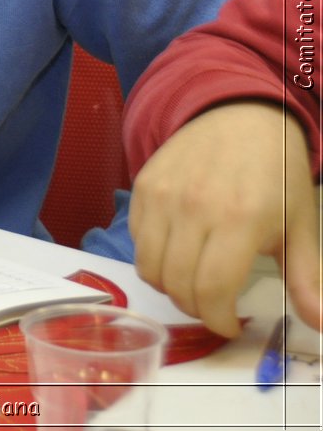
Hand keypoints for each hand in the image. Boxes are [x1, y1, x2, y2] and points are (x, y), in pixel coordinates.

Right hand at [130, 101, 321, 335]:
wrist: (240, 114)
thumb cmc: (277, 171)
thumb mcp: (300, 224)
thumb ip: (306, 279)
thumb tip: (319, 323)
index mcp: (238, 220)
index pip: (211, 290)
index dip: (218, 320)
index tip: (230, 325)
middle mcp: (193, 208)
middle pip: (177, 284)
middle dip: (196, 308)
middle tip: (214, 306)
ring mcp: (162, 196)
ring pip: (149, 267)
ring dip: (170, 287)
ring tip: (193, 282)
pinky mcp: (142, 186)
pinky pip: (137, 240)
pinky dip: (153, 257)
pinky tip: (178, 251)